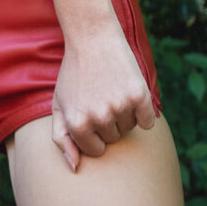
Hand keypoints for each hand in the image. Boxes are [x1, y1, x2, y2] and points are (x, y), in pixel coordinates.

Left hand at [50, 18, 155, 172]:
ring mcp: (119, 107)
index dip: (95, 134)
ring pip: (130, 129)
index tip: (91, 113)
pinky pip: (148, 122)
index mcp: (77, 124)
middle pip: (114, 138)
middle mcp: (98, 118)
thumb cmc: (74, 73)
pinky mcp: (139, 95)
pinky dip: (143, 112)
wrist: (92, 37)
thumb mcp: (59, 104)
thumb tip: (74, 168)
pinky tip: (129, 91)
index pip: (96, 150)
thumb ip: (61, 138)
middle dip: (109, 122)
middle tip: (101, 95)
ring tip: (111, 89)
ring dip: (125, 114)